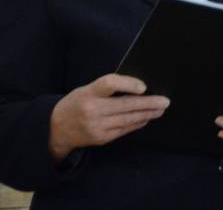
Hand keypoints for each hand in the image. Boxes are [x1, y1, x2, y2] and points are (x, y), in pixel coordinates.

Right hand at [48, 74, 169, 162]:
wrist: (56, 128)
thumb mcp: (87, 89)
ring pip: (128, 119)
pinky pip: (124, 129)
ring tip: (160, 109)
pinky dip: (137, 123)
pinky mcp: (100, 138)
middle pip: (125, 105)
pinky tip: (146, 118)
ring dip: (147, 114)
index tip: (144, 87)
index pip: (109, 84)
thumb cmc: (78, 102)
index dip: (128, 84)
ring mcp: (96, 126)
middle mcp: (92, 110)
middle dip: (149, 103)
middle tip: (165, 101)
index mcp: (88, 93)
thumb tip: (140, 87)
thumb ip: (108, 88)